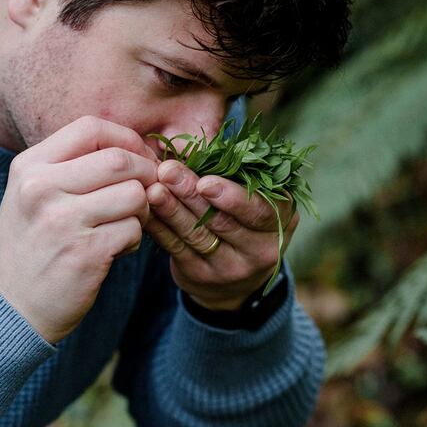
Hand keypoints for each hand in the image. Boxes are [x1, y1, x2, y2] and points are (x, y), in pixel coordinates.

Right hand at [0, 116, 157, 343]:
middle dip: (144, 173)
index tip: (137, 157)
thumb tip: (133, 144)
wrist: (11, 305)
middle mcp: (41, 188)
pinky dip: (134, 238)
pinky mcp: (85, 253)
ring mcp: (63, 221)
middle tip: (147, 191)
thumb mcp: (33, 193)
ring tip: (126, 223)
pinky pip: (134, 229)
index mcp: (30, 167)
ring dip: (142, 209)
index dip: (126, 138)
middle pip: (119, 159)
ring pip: (134, 194)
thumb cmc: (31, 244)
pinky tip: (116, 249)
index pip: (90, 128)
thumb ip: (71, 164)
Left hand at [144, 159, 298, 311]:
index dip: (231, 197)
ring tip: (153, 189)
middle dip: (191, 193)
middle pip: (223, 221)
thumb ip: (237, 175)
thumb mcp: (255, 199)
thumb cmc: (245, 219)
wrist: (237, 279)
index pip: (258, 210)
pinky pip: (178, 249)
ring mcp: (231, 268)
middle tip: (168, 171)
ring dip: (172, 209)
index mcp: (280, 221)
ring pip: (197, 235)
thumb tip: (198, 147)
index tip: (205, 181)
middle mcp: (261, 250)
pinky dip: (160, 228)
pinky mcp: (201, 277)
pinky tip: (146, 211)